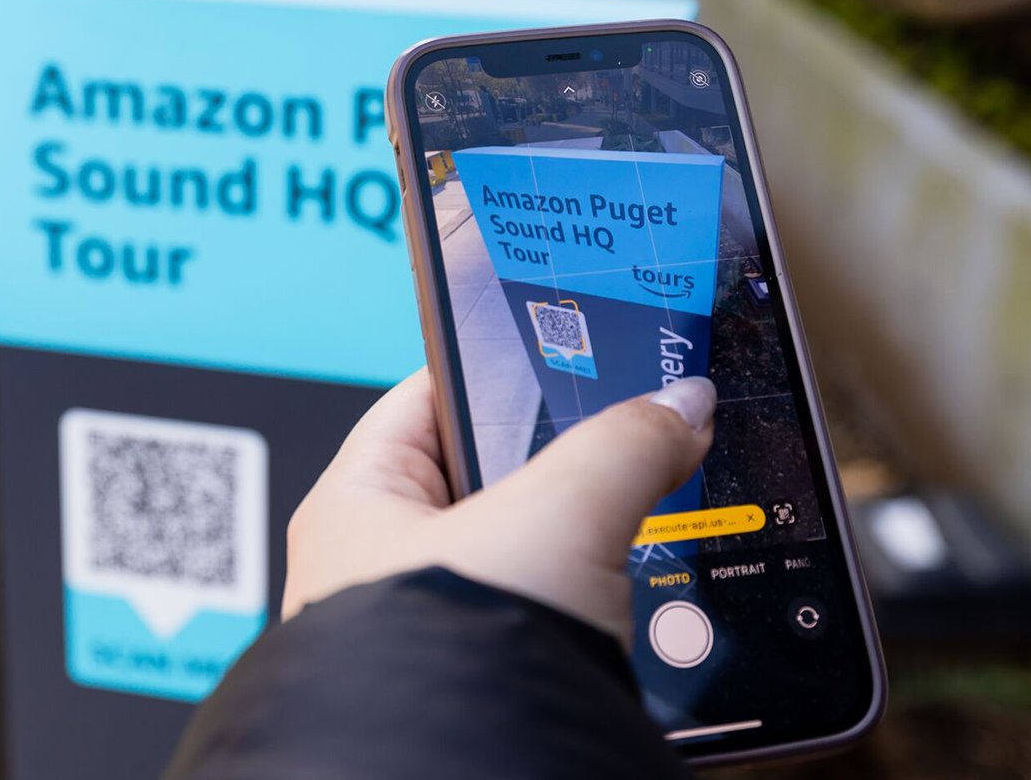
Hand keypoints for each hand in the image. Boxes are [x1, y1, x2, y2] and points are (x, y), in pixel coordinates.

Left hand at [282, 370, 714, 644]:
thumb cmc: (444, 667)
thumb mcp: (558, 518)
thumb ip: (622, 445)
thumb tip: (676, 404)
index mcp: (354, 503)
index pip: (430, 394)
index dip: (503, 367)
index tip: (570, 348)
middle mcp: (376, 567)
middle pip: (488, 477)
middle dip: (560, 463)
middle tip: (627, 439)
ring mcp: (430, 629)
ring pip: (526, 553)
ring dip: (582, 541)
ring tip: (641, 517)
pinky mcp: (480, 682)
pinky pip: (543, 619)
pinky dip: (587, 608)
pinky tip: (628, 602)